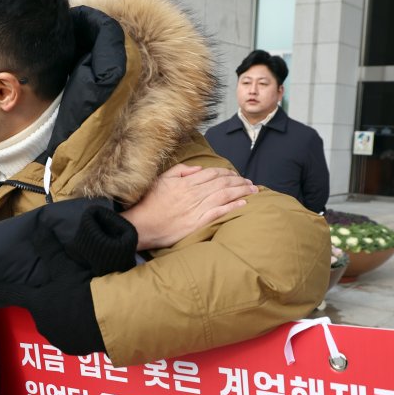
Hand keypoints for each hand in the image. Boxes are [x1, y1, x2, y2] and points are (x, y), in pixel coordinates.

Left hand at [0, 224, 104, 355]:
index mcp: (37, 303)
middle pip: (38, 309)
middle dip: (46, 302)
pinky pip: (70, 336)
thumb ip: (50, 251)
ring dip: (62, 316)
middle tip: (60, 292)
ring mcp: (57, 338)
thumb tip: (37, 230)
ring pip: (55, 323)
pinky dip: (75, 328)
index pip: (11, 294)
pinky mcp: (74, 349)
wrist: (110, 321)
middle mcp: (42, 323)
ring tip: (79, 306)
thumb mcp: (66, 268)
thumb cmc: (84, 291)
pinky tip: (88, 320)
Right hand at [122, 163, 257, 249]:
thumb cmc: (148, 203)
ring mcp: (196, 208)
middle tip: (250, 182)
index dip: (227, 172)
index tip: (236, 174)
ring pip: (224, 195)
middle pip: (222, 183)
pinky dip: (232, 207)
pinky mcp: (197, 223)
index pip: (212, 173)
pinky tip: (243, 204)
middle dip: (239, 181)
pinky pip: (219, 212)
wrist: (140, 225)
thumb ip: (180, 171)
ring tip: (253, 190)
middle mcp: (194, 193)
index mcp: (186, 182)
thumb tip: (198, 169)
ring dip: (241, 191)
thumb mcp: (161, 180)